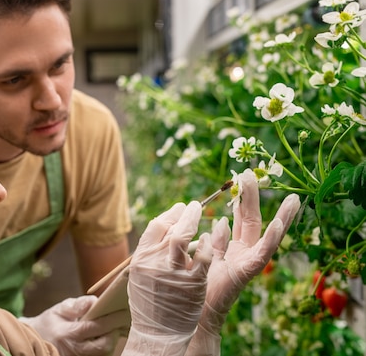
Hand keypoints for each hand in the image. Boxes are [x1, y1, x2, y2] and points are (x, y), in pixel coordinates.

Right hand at [20, 295, 128, 355]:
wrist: (38, 340)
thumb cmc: (51, 322)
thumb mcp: (60, 309)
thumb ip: (78, 305)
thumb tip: (95, 301)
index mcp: (67, 334)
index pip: (94, 327)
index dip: (111, 319)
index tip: (123, 311)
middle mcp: (73, 350)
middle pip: (103, 347)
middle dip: (114, 333)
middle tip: (121, 320)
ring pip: (104, 354)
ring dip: (111, 340)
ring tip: (115, 326)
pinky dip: (106, 346)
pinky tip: (108, 335)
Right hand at [123, 201, 212, 355]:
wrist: (157, 333)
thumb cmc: (149, 304)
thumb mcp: (140, 275)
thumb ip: (150, 254)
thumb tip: (164, 230)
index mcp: (140, 259)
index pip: (155, 227)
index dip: (168, 215)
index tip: (178, 209)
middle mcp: (155, 263)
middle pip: (170, 228)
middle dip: (183, 213)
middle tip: (193, 205)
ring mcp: (174, 273)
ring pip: (184, 237)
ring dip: (192, 220)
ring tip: (199, 211)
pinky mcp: (193, 283)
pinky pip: (203, 257)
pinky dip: (206, 244)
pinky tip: (208, 238)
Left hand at [185, 169, 300, 355]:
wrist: (191, 310)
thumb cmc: (193, 282)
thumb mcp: (199, 252)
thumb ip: (210, 237)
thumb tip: (218, 220)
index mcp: (230, 246)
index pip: (240, 217)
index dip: (243, 198)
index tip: (243, 177)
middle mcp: (242, 252)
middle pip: (250, 219)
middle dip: (252, 197)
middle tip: (250, 173)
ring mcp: (247, 262)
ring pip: (267, 235)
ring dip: (281, 217)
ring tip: (292, 200)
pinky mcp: (248, 272)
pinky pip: (262, 254)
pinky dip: (272, 239)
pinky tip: (277, 223)